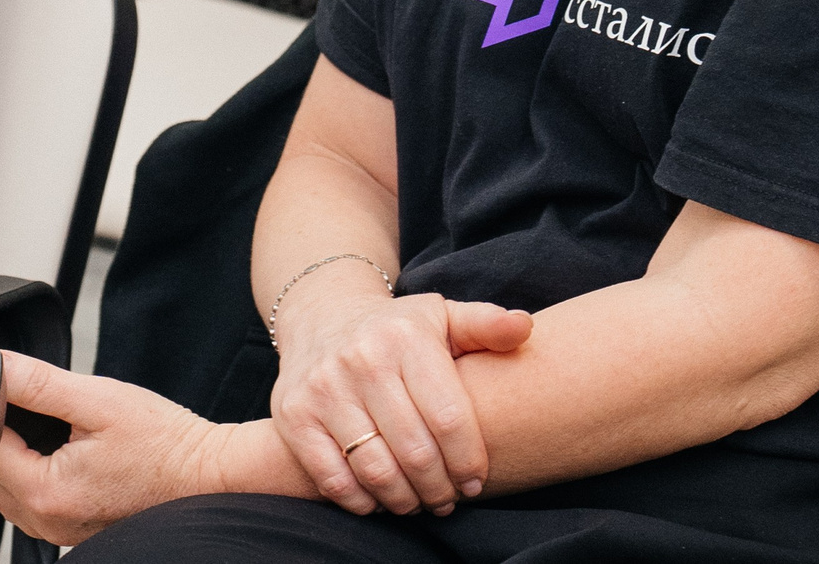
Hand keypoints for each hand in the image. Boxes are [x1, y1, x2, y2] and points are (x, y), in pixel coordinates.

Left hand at [0, 352, 241, 545]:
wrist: (206, 475)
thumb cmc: (164, 443)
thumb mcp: (98, 398)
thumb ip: (38, 382)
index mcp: (45, 492)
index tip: (9, 382)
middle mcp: (44, 521)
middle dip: (2, 428)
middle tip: (43, 402)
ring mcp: (54, 529)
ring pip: (5, 483)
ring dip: (17, 449)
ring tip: (59, 425)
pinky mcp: (66, 527)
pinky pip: (28, 495)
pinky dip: (33, 467)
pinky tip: (63, 447)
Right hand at [270, 274, 532, 516]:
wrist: (322, 317)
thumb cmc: (397, 328)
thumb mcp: (441, 316)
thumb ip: (485, 325)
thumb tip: (524, 328)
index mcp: (405, 337)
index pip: (447, 417)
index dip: (467, 460)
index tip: (476, 481)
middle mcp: (361, 360)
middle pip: (414, 450)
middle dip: (439, 487)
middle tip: (449, 500)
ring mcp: (323, 389)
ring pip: (375, 469)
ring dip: (405, 500)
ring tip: (419, 503)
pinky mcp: (294, 415)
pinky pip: (332, 477)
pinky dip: (361, 500)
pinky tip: (380, 499)